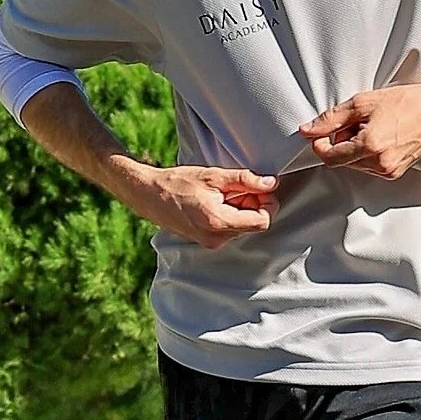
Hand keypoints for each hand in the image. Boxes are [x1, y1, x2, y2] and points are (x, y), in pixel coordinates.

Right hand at [123, 161, 277, 247]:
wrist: (150, 195)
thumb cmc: (178, 183)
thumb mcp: (214, 176)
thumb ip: (245, 180)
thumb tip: (271, 183)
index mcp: (219, 222)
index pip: (262, 221)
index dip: (268, 203)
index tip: (261, 189)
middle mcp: (216, 238)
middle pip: (253, 224)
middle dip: (253, 204)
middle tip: (239, 186)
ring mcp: (210, 242)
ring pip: (242, 226)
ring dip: (241, 208)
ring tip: (223, 192)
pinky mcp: (206, 241)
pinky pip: (229, 229)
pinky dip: (230, 214)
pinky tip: (216, 201)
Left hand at [300, 79, 420, 179]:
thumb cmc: (407, 102)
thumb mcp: (363, 102)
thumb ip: (331, 119)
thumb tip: (309, 130)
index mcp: (370, 146)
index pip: (329, 157)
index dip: (320, 144)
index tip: (321, 133)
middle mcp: (380, 164)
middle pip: (342, 161)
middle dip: (341, 143)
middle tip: (355, 123)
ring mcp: (389, 171)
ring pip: (355, 165)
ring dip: (355, 148)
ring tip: (372, 128)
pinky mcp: (396, 172)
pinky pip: (370, 167)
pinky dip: (369, 153)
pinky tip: (382, 137)